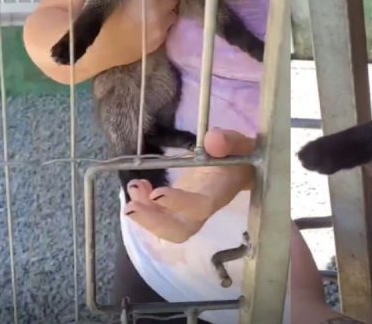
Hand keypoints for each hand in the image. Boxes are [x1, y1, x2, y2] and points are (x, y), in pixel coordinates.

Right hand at [99, 0, 179, 67]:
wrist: (112, 47)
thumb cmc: (114, 22)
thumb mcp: (127, 1)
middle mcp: (158, 9)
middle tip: (164, 0)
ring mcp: (162, 24)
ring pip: (174, 14)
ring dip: (169, 13)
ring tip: (160, 15)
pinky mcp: (163, 37)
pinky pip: (169, 27)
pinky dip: (165, 25)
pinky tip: (156, 26)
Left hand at [124, 129, 254, 242]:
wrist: (242, 169)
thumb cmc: (240, 156)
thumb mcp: (239, 143)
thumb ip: (228, 141)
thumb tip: (212, 139)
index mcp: (219, 193)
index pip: (200, 206)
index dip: (179, 204)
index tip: (156, 193)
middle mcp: (203, 210)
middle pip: (179, 231)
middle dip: (153, 223)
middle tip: (130, 208)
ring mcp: (189, 212)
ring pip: (166, 228)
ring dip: (144, 214)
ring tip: (133, 188)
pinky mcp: (178, 209)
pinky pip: (159, 216)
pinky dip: (143, 204)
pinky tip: (137, 186)